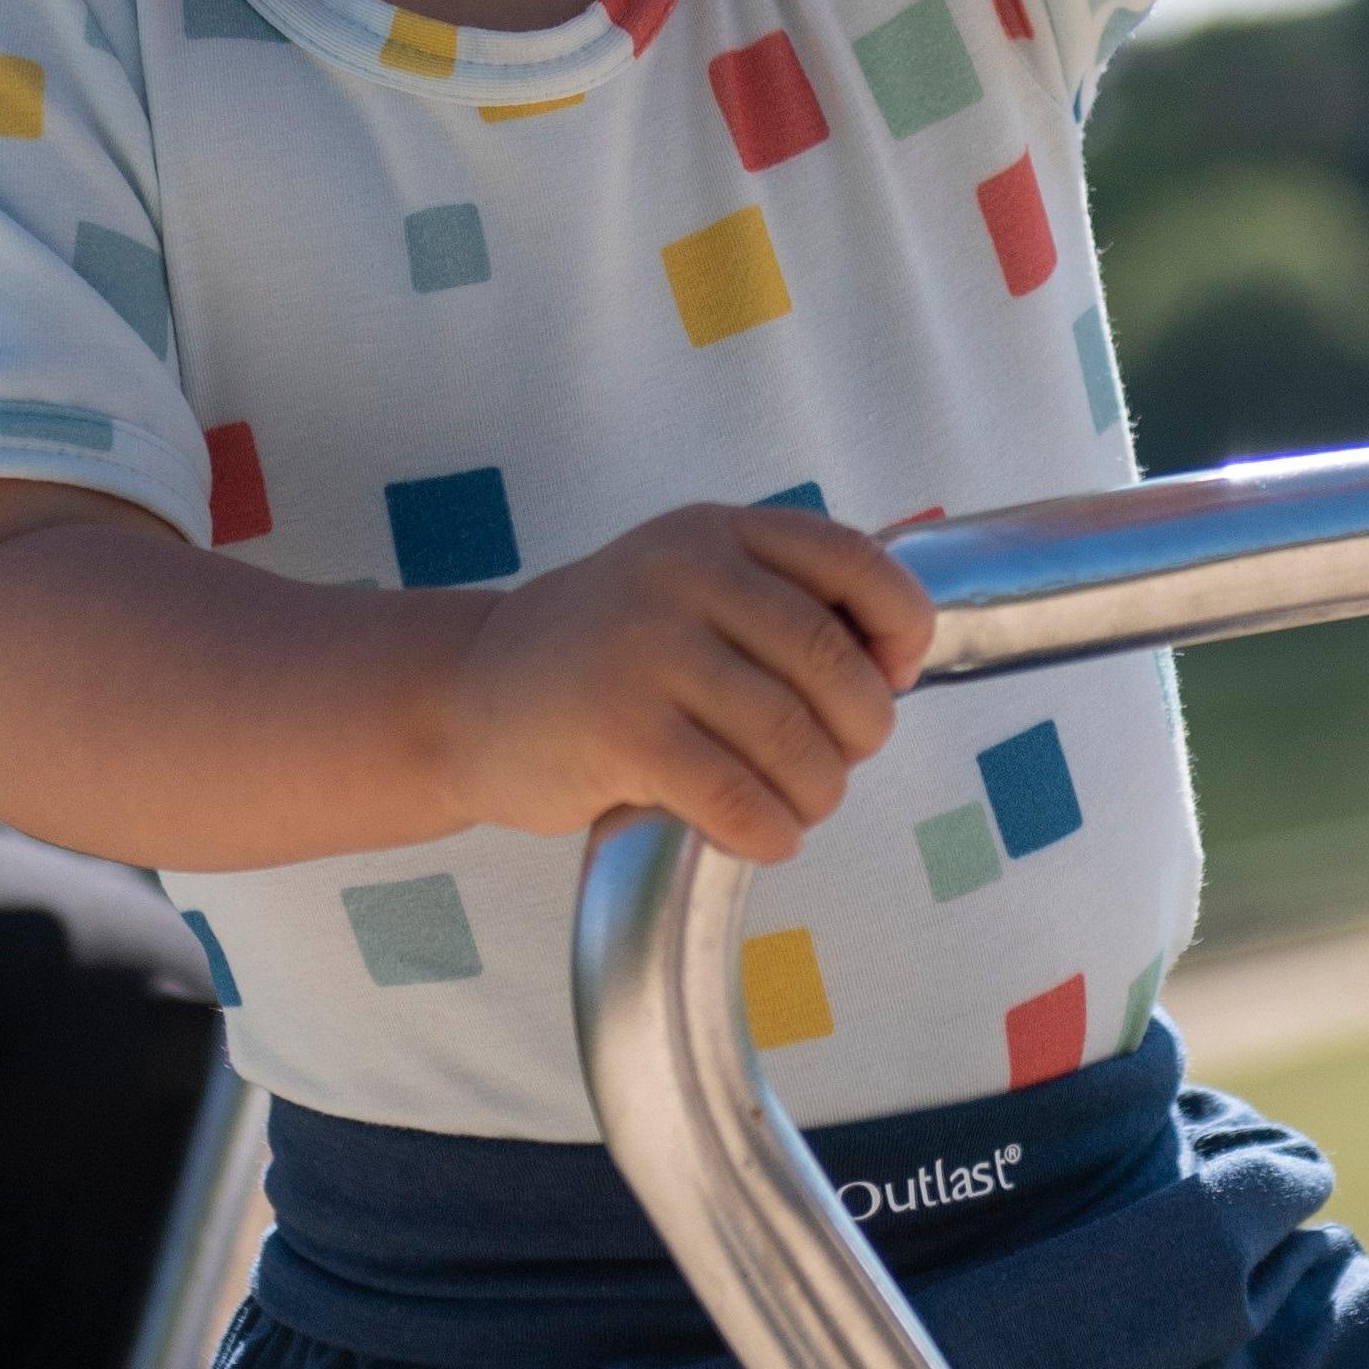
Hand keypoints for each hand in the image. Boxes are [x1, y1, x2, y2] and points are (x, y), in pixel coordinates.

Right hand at [430, 502, 929, 865]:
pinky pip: (737, 795)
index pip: (852, 560)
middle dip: (861, 731)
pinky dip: (768, 830)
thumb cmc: (600, 656)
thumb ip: (777, 606)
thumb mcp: (684, 588)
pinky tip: (760, 834)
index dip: (901, 624)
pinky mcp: (621, 730)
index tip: (896, 673)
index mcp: (716, 534)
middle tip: (839, 762)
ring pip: (793, 739)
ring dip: (817, 792)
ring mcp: (649, 650)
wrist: (466, 695)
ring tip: (797, 806)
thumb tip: (894, 670)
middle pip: (832, 664)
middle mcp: (685, 575)